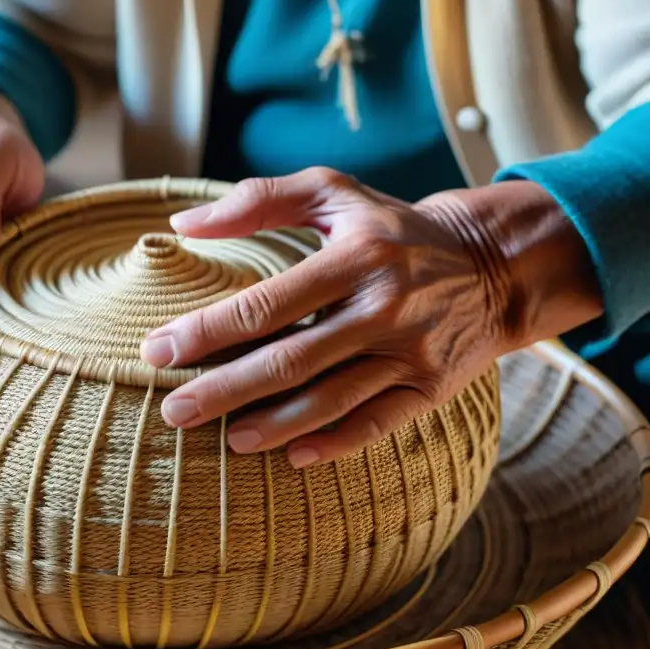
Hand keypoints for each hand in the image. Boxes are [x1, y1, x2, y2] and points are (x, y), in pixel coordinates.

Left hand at [140, 169, 602, 467]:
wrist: (493, 265)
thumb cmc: (393, 228)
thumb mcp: (334, 192)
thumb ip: (258, 199)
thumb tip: (184, 225)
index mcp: (355, 256)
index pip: (266, 304)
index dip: (207, 332)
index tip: (156, 351)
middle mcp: (384, 307)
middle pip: (290, 361)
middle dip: (224, 390)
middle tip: (173, 411)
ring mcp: (411, 352)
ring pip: (332, 400)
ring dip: (274, 426)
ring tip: (226, 441)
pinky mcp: (431, 387)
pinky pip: (378, 424)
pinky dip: (335, 443)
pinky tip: (293, 456)